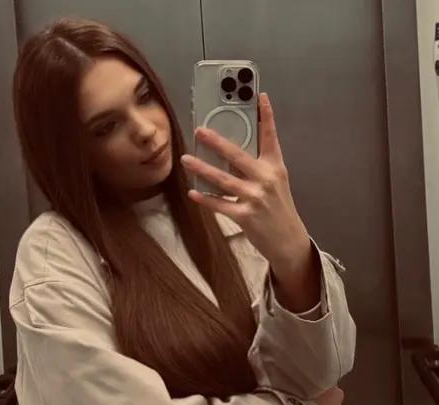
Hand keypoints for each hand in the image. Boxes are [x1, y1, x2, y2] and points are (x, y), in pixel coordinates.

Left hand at [181, 93, 310, 270]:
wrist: (288, 239)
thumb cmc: (279, 209)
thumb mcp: (276, 182)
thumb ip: (258, 166)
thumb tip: (232, 152)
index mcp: (275, 168)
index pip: (271, 137)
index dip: (267, 115)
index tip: (260, 96)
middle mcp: (265, 179)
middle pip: (237, 155)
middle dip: (216, 141)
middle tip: (199, 130)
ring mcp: (255, 198)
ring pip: (223, 179)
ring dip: (202, 168)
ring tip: (186, 159)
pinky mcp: (245, 216)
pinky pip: (220, 204)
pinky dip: (205, 198)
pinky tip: (193, 191)